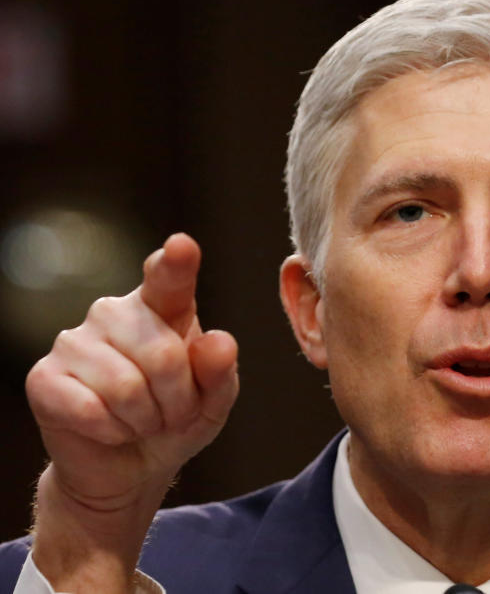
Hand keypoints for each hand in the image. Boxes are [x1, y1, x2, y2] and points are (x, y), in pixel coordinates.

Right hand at [26, 234, 238, 591]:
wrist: (131, 468)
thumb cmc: (176, 420)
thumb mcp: (214, 402)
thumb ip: (221, 371)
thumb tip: (217, 342)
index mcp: (163, 307)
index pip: (169, 278)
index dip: (176, 263)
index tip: (182, 245)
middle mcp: (115, 313)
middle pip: (163, 354)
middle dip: (178, 399)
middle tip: (171, 412)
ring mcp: (74, 341)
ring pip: (127, 386)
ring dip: (146, 419)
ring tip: (142, 421)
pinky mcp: (44, 377)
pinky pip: (90, 409)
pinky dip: (112, 431)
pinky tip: (111, 428)